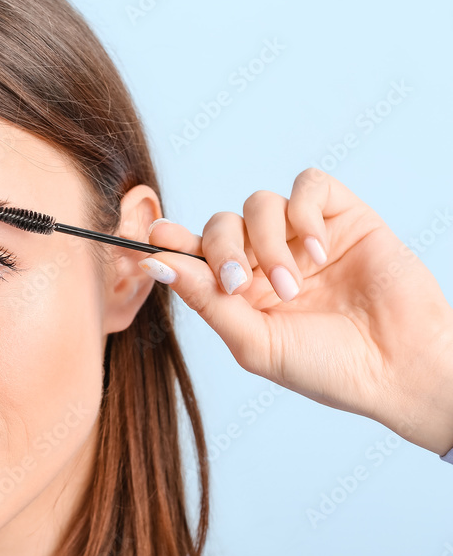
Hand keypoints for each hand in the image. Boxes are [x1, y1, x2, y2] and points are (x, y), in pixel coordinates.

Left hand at [137, 168, 452, 455]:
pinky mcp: (343, 216)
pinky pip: (308, 186)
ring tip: (293, 285)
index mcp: (240, 291)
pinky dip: (304, 213)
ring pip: (259, 203)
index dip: (174, 241)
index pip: (196, 253)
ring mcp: (304, 236)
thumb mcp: (254, 341)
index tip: (156, 236)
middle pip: (221, 224)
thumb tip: (154, 264)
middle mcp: (267, 259)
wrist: (400, 369)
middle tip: (238, 282)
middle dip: (221, 249)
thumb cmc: (327, 368)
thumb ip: (205, 300)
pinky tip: (318, 252)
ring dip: (267, 242)